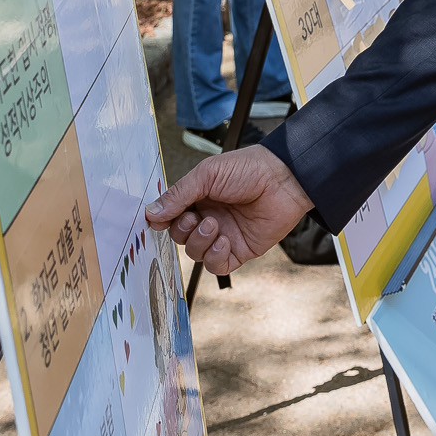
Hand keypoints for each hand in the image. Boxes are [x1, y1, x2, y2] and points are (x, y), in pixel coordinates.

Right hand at [145, 146, 313, 274]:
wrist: (283, 180)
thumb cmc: (249, 169)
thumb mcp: (207, 174)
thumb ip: (178, 195)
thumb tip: (151, 213)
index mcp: (199, 198)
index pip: (171, 216)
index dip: (163, 221)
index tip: (158, 221)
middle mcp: (209, 217)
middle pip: (180, 237)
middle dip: (183, 231)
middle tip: (197, 218)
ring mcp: (224, 235)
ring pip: (195, 253)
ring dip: (199, 242)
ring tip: (214, 225)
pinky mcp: (239, 250)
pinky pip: (217, 265)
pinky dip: (215, 256)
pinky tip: (224, 241)